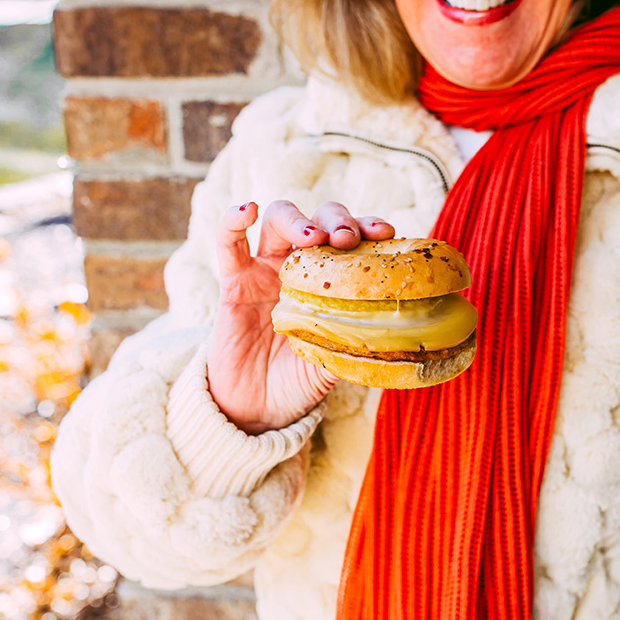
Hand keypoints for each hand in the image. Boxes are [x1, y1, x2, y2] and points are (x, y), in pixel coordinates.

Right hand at [207, 200, 394, 433]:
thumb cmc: (300, 382)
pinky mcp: (234, 282)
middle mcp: (302, 267)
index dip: (368, 228)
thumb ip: (353, 346)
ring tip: (310, 236)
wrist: (258, 408)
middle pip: (319, 218)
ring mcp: (266, 269)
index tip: (385, 232)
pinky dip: (233, 220)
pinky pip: (228, 243)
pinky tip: (245, 211)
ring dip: (297, 219)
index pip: (354, 239)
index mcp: (333, 281)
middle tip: (346, 239)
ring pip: (278, 219)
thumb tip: (391, 341)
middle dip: (335, 220)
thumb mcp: (334, 364)